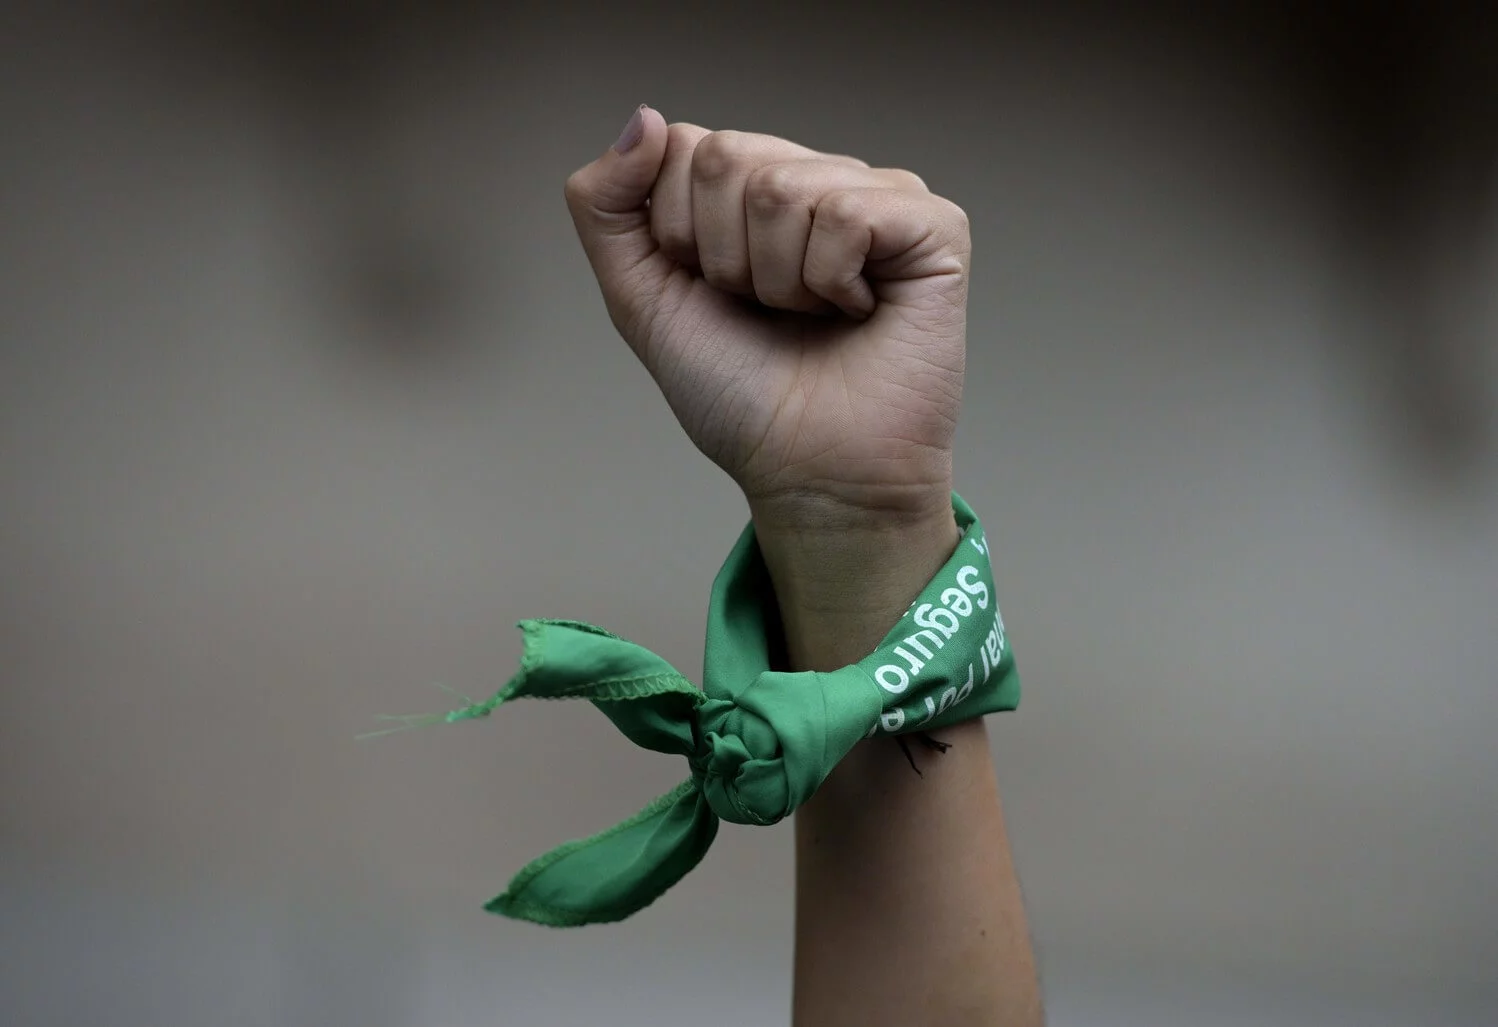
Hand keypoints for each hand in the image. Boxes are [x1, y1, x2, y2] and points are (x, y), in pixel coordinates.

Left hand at [565, 106, 970, 531]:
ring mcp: (879, 198)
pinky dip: (832, 281)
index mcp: (753, 191)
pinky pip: (849, 212)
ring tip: (813, 317)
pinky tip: (857, 313)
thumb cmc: (741, 397)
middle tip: (767, 311)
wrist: (809, 472)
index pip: (685, 145)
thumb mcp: (641, 298)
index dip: (680, 234)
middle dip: (725, 258)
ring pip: (782, 187)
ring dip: (779, 281)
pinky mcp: (933, 228)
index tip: (716, 294)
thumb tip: (644, 119)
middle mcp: (817, 180)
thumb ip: (606, 207)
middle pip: (727, 156)